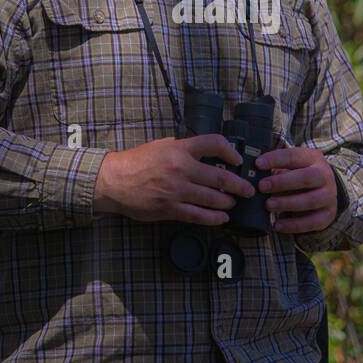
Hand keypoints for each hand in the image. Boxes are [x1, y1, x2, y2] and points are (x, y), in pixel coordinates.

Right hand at [94, 135, 254, 225]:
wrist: (114, 181)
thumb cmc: (136, 161)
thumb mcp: (161, 145)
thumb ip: (183, 148)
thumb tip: (204, 152)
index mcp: (180, 149)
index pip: (214, 143)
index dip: (231, 151)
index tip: (238, 160)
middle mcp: (182, 168)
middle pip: (221, 177)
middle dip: (239, 185)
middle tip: (248, 190)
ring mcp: (177, 190)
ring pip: (213, 199)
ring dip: (228, 203)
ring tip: (234, 204)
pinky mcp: (171, 209)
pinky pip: (198, 216)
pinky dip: (214, 218)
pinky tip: (222, 219)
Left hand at [255, 147, 338, 234]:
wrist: (326, 190)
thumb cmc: (301, 176)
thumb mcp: (292, 167)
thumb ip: (276, 168)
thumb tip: (254, 174)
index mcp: (313, 158)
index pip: (294, 156)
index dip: (275, 159)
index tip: (258, 164)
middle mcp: (325, 176)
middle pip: (305, 178)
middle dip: (282, 182)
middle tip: (262, 186)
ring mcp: (329, 196)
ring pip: (310, 200)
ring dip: (287, 203)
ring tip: (268, 205)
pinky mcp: (328, 215)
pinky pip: (312, 222)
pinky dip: (293, 225)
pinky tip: (277, 225)